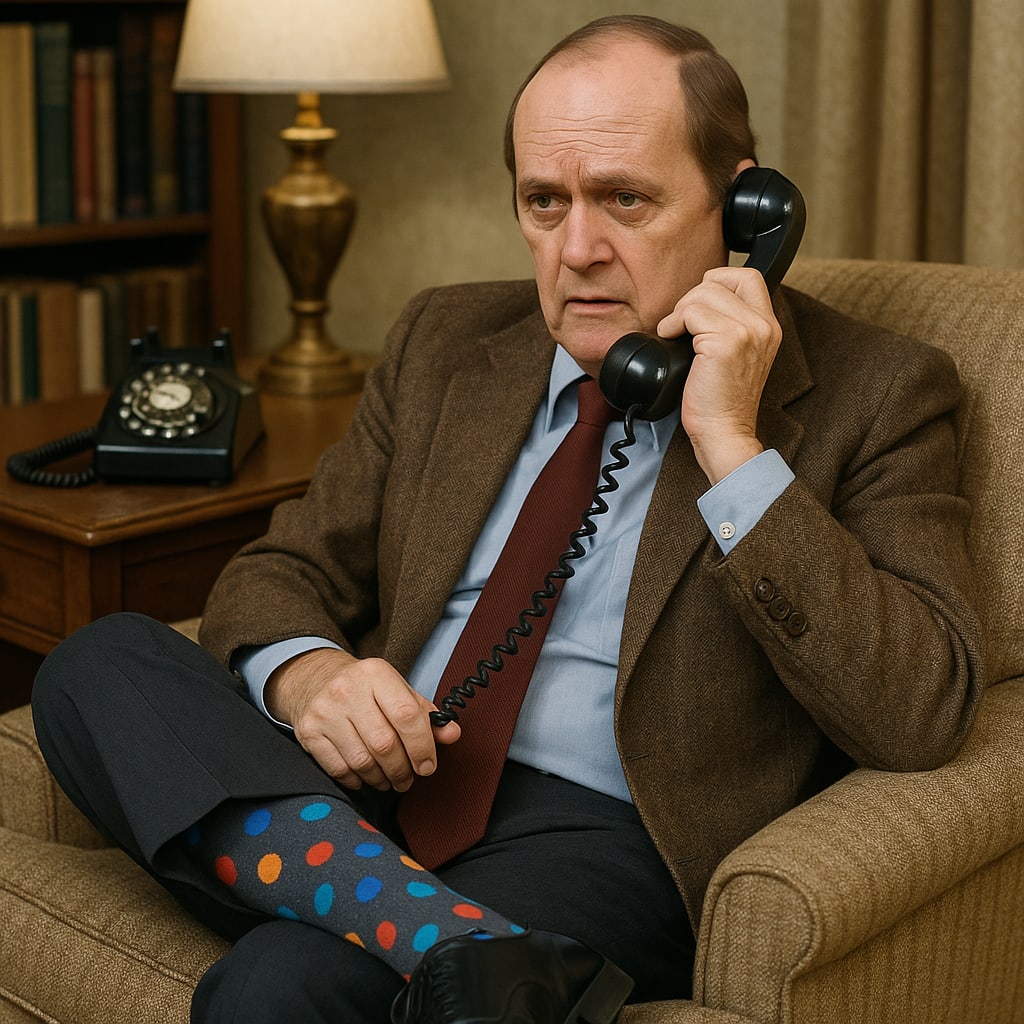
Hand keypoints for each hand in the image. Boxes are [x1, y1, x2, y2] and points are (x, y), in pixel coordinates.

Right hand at [264, 648, 460, 791]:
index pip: (407, 715)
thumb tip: (451, 734)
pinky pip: (338, 769)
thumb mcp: (396, 690)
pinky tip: (366, 776)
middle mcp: (348, 690)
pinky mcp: (308, 731)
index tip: (428, 765)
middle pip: (384, 743)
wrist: (314, 678)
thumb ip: (425, 713)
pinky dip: (357, 780)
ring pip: (362, 761)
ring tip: (389, 779)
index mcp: (376, 673)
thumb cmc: (364, 688)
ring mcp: (326, 711)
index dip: (422, 746)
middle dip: (402, 769)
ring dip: (381, 778)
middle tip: (408, 779)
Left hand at [657, 266, 782, 483]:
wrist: (722, 431)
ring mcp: (748, 332)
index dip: (717, 281)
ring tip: (676, 333)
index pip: (748, 276)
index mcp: (768, 326)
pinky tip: (670, 339)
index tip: (698, 306)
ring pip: (703, 293)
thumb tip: (697, 301)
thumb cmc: (720, 400)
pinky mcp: (726, 343)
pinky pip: (690, 313)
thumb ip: (730, 324)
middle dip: (692, 296)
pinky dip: (673, 323)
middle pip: (721, 279)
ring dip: (680, 311)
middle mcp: (764, 326)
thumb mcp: (736, 355)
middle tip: (682, 323)